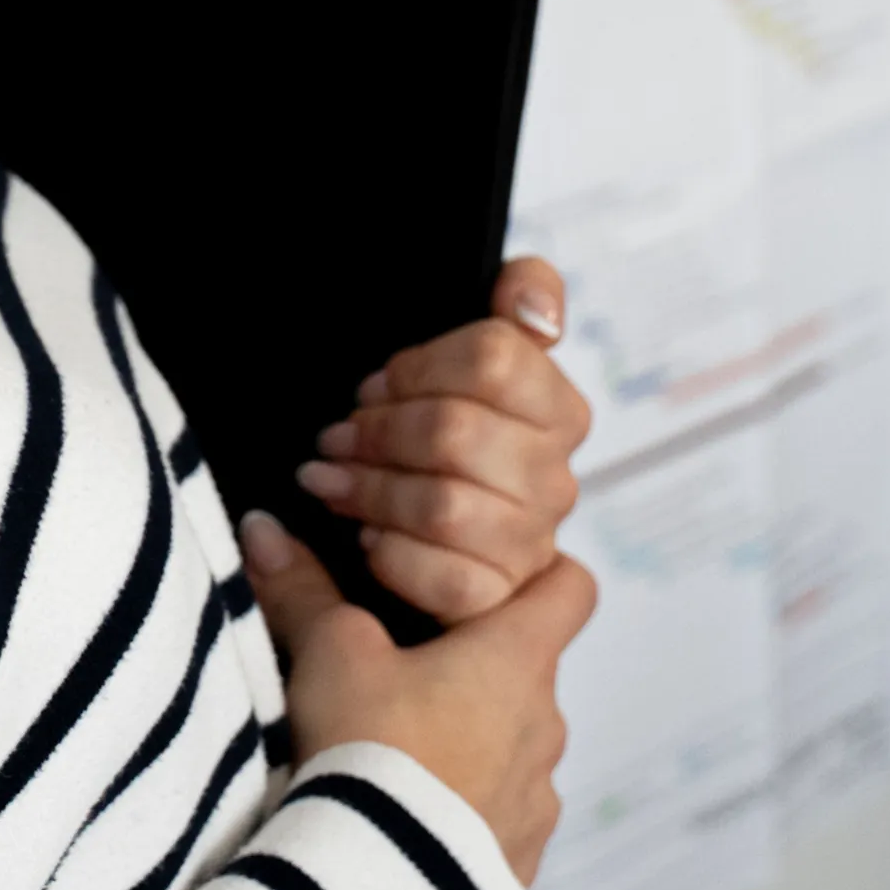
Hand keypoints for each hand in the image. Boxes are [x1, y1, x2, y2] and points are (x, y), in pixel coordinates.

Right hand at [240, 511, 592, 882]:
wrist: (382, 887)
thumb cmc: (367, 747)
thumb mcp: (329, 657)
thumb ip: (303, 588)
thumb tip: (265, 524)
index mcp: (517, 658)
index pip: (571, 586)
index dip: (539, 571)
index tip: (486, 577)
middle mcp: (546, 726)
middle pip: (527, 674)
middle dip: (475, 670)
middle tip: (402, 673)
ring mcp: (538, 801)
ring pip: (513, 751)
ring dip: (469, 748)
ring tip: (396, 760)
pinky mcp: (518, 863)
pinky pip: (499, 822)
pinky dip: (463, 816)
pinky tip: (408, 828)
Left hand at [297, 258, 592, 623]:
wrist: (434, 524)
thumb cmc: (450, 425)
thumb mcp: (481, 346)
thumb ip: (525, 292)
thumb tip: (536, 310)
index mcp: (560, 408)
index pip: (494, 358)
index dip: (418, 366)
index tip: (379, 384)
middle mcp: (557, 478)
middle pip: (454, 432)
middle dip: (379, 430)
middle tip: (337, 436)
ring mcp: (533, 543)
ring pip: (443, 506)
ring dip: (370, 490)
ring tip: (329, 481)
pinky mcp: (500, 597)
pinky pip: (448, 579)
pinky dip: (394, 556)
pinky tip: (369, 537)